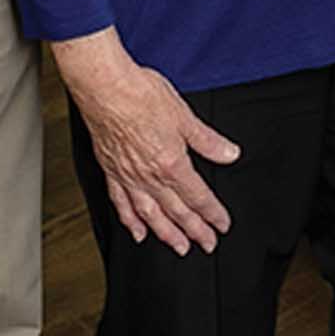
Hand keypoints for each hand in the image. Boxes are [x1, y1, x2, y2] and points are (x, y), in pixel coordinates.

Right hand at [53, 30, 240, 254]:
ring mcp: (128, 177)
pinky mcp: (111, 171)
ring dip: (166, 234)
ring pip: (150, 215)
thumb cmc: (141, 95)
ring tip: (179, 247)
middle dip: (194, 231)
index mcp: (172, 164)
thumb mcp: (184, 116)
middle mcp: (150, 177)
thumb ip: (207, 141)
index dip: (212, 214)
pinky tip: (137, 231)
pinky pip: (122, 204)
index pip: (198, 197)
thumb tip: (229, 154)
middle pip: (177, 212)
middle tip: (207, 245)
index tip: (222, 225)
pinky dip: (130, 221)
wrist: (105, 88)